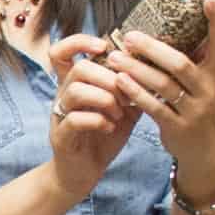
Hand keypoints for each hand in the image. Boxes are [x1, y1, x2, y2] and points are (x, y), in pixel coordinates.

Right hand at [44, 35, 133, 201]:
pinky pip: (76, 119)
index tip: (103, 47)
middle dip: (108, 78)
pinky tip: (110, 127)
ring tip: (119, 113)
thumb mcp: (122, 108)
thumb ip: (131, 88)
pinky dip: (98, 120)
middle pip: (79, 69)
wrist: (83, 172)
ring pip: (76, 91)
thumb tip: (155, 66)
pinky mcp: (61, 136)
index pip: (63, 51)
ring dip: (105, 99)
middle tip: (125, 94)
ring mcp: (60, 115)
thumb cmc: (102, 137)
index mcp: (75, 84)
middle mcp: (63, 96)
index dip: (79, 42)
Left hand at [100, 3, 214, 191]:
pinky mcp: (177, 127)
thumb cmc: (198, 103)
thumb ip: (194, 55)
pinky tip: (120, 81)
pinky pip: (154, 108)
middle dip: (153, 49)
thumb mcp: (204, 80)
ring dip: (137, 70)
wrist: (204, 148)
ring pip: (164, 86)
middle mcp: (209, 89)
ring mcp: (194, 110)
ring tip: (115, 57)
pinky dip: (136, 93)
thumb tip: (178, 17)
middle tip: (129, 36)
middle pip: (180, 64)